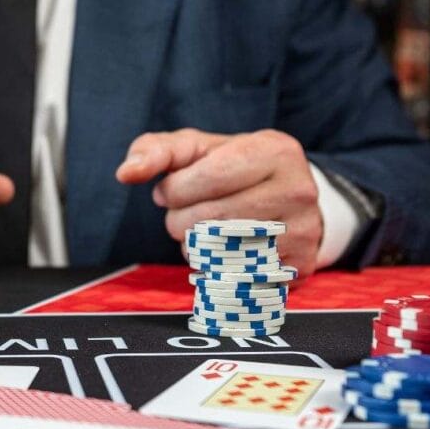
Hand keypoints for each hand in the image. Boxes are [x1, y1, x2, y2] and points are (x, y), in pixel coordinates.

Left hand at [115, 128, 322, 280]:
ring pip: (219, 254)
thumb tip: (126, 173)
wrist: (290, 198)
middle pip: (208, 220)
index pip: (203, 180)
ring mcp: (303, 231)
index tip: (172, 189)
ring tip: (201, 232)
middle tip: (186, 214)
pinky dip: (215, 269)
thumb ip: (156, 152)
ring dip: (194, 247)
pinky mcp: (299, 268)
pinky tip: (221, 252)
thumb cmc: (232, 169)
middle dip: (181, 220)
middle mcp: (298, 190)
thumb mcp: (198, 149)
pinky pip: (235, 279)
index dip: (174, 190)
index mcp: (274, 151)